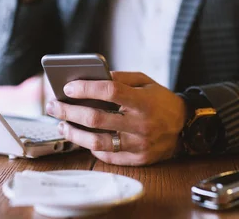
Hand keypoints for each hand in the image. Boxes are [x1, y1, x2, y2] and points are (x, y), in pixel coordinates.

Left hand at [45, 72, 186, 165]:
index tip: (67, 87)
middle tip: (53, 106)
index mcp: (144, 101)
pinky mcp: (136, 160)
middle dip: (70, 111)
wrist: (185, 128)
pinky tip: (81, 138)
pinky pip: (107, 156)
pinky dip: (91, 147)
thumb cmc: (161, 101)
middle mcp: (141, 124)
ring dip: (74, 134)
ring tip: (61, 125)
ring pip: (97, 142)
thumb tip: (93, 78)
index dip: (86, 88)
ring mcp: (138, 145)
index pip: (110, 91)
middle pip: (97, 118)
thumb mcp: (146, 82)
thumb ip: (121, 78)